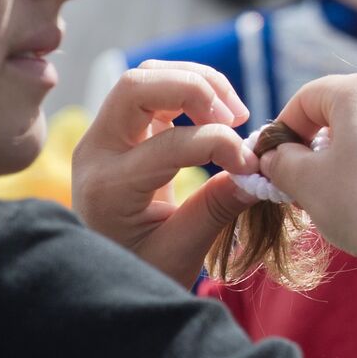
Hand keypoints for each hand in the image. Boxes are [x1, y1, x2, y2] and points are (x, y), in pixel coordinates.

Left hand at [72, 60, 259, 285]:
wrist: (105, 281)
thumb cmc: (141, 272)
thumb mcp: (181, 252)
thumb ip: (217, 208)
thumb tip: (258, 173)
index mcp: (108, 188)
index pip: (168, 143)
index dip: (219, 145)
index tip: (252, 167)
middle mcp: (98, 151)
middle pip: (138, 85)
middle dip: (196, 89)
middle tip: (236, 120)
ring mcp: (106, 136)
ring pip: (147, 76)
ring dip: (196, 83)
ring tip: (234, 115)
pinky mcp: (123, 130)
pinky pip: (155, 88)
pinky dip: (193, 90)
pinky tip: (220, 117)